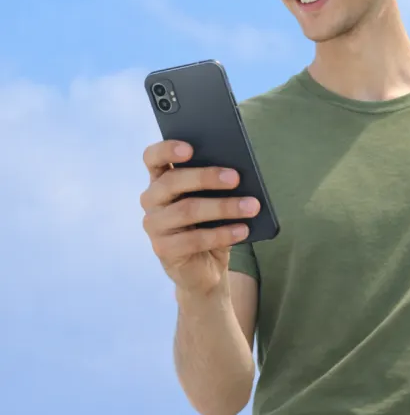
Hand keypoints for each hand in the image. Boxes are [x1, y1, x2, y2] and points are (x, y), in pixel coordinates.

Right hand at [140, 140, 259, 297]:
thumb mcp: (212, 197)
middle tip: (236, 178)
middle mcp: (152, 199)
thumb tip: (235, 171)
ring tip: (251, 206)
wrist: (204, 265)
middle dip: (206, 177)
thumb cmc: (209, 222)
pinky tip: (242, 230)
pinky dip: (222, 234)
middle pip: (172, 181)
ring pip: (187, 210)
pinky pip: (194, 239)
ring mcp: (154, 225)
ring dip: (223, 207)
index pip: (153, 157)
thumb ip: (215, 182)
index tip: (190, 148)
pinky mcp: (163, 249)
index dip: (167, 149)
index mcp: (161, 178)